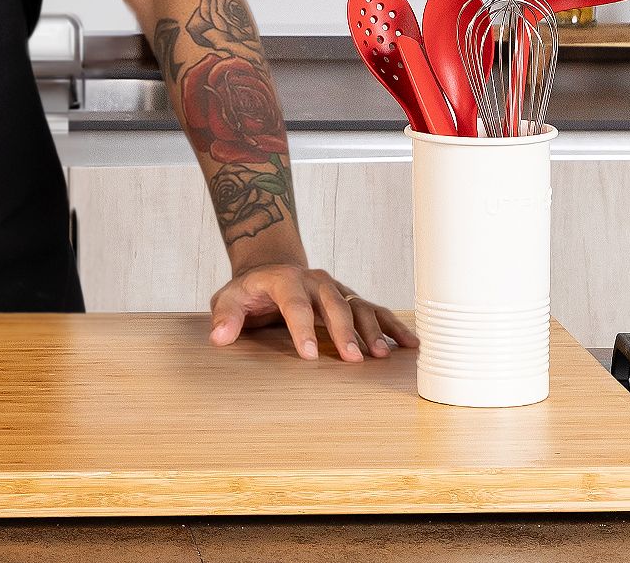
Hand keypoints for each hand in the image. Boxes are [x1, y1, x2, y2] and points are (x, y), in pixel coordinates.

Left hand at [208, 263, 416, 360]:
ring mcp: (335, 289)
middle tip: (353, 359)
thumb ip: (226, 316)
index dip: (301, 328)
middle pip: (333, 304)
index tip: (307, 355)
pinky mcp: (349, 298)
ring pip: (358, 306)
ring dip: (372, 330)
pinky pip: (374, 310)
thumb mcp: (230, 298)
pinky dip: (392, 326)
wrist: (271, 269)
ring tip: (382, 356)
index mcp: (284, 280)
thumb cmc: (250, 292)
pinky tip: (409, 343)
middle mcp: (314, 281)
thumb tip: (219, 338)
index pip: (294, 303)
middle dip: (344, 331)